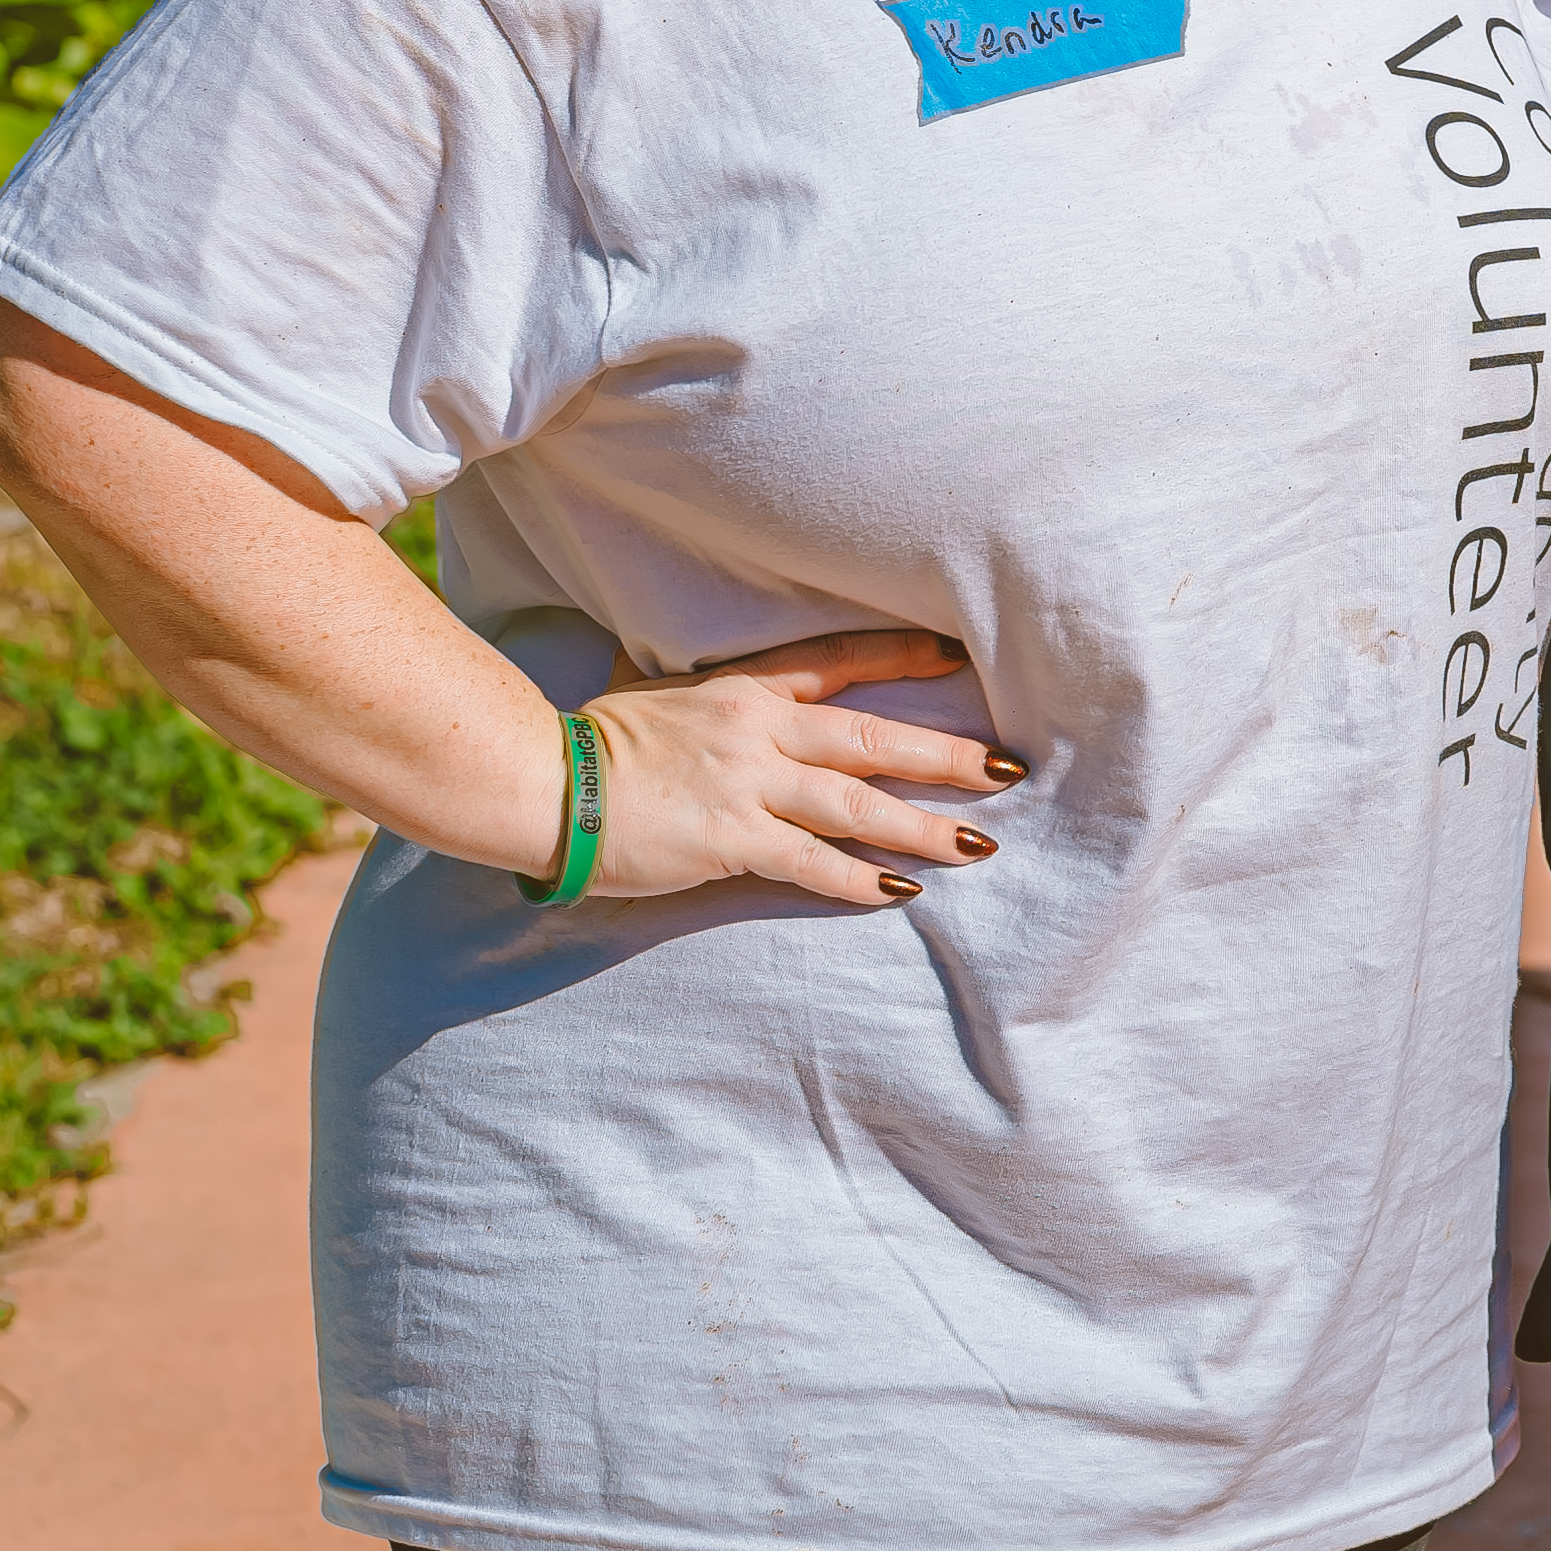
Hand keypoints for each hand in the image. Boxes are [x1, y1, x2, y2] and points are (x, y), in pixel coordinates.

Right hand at [565, 626, 1014, 907]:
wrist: (541, 780)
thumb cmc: (589, 739)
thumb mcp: (654, 691)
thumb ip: (699, 689)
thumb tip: (699, 677)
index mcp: (744, 688)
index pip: (839, 661)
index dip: (904, 658)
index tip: (961, 658)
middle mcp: (758, 729)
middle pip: (874, 736)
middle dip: (947, 755)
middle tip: (1009, 767)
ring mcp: (747, 785)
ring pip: (857, 803)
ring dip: (923, 826)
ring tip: (979, 844)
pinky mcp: (728, 840)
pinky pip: (809, 862)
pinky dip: (856, 879)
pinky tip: (900, 893)